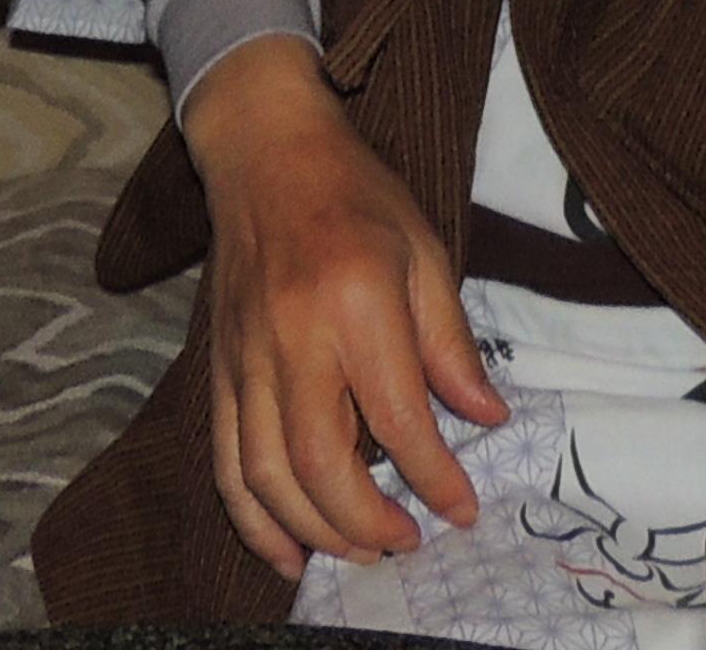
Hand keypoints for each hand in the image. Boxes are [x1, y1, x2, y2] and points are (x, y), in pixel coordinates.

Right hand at [180, 32, 508, 574]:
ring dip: (312, 532)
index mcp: (356, 301)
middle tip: (408, 542)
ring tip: (359, 554)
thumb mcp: (425, 251)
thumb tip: (486, 418)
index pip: (397, 416)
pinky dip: (251, 518)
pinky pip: (224, 460)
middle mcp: (293, 337)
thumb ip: (451, 342)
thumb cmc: (355, 195)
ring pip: (265, 474)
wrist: (265, 152)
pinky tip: (286, 551)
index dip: (435, 476)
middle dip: (366, 523)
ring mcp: (246, 358)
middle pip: (319, 462)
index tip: (463, 509)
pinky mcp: (218, 369)